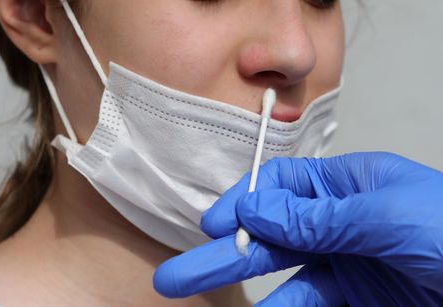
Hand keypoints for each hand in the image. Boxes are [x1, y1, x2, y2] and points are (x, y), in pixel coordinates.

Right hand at [153, 152, 442, 304]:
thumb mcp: (387, 215)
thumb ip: (318, 216)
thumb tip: (256, 206)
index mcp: (351, 187)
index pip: (282, 188)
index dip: (245, 204)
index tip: (214, 226)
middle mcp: (343, 224)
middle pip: (272, 238)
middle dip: (225, 255)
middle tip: (178, 276)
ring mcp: (350, 265)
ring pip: (288, 281)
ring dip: (257, 294)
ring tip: (217, 302)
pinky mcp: (358, 299)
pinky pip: (312, 303)